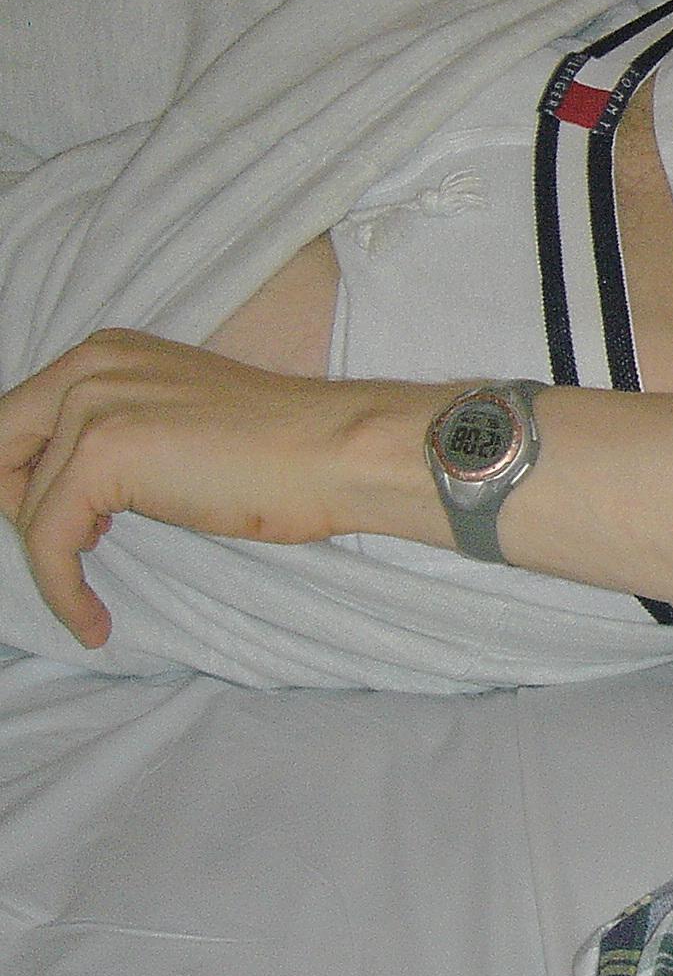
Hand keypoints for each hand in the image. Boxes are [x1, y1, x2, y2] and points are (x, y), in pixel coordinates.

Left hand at [0, 329, 428, 649]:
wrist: (338, 452)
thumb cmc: (285, 450)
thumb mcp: (179, 421)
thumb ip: (119, 433)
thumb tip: (69, 491)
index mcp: (107, 353)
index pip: (18, 422)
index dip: (28, 483)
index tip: (71, 525)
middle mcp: (89, 366)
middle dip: (19, 510)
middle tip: (72, 551)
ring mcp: (93, 405)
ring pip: (25, 507)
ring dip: (55, 562)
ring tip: (94, 593)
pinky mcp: (101, 455)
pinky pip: (48, 541)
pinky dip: (63, 591)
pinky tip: (92, 622)